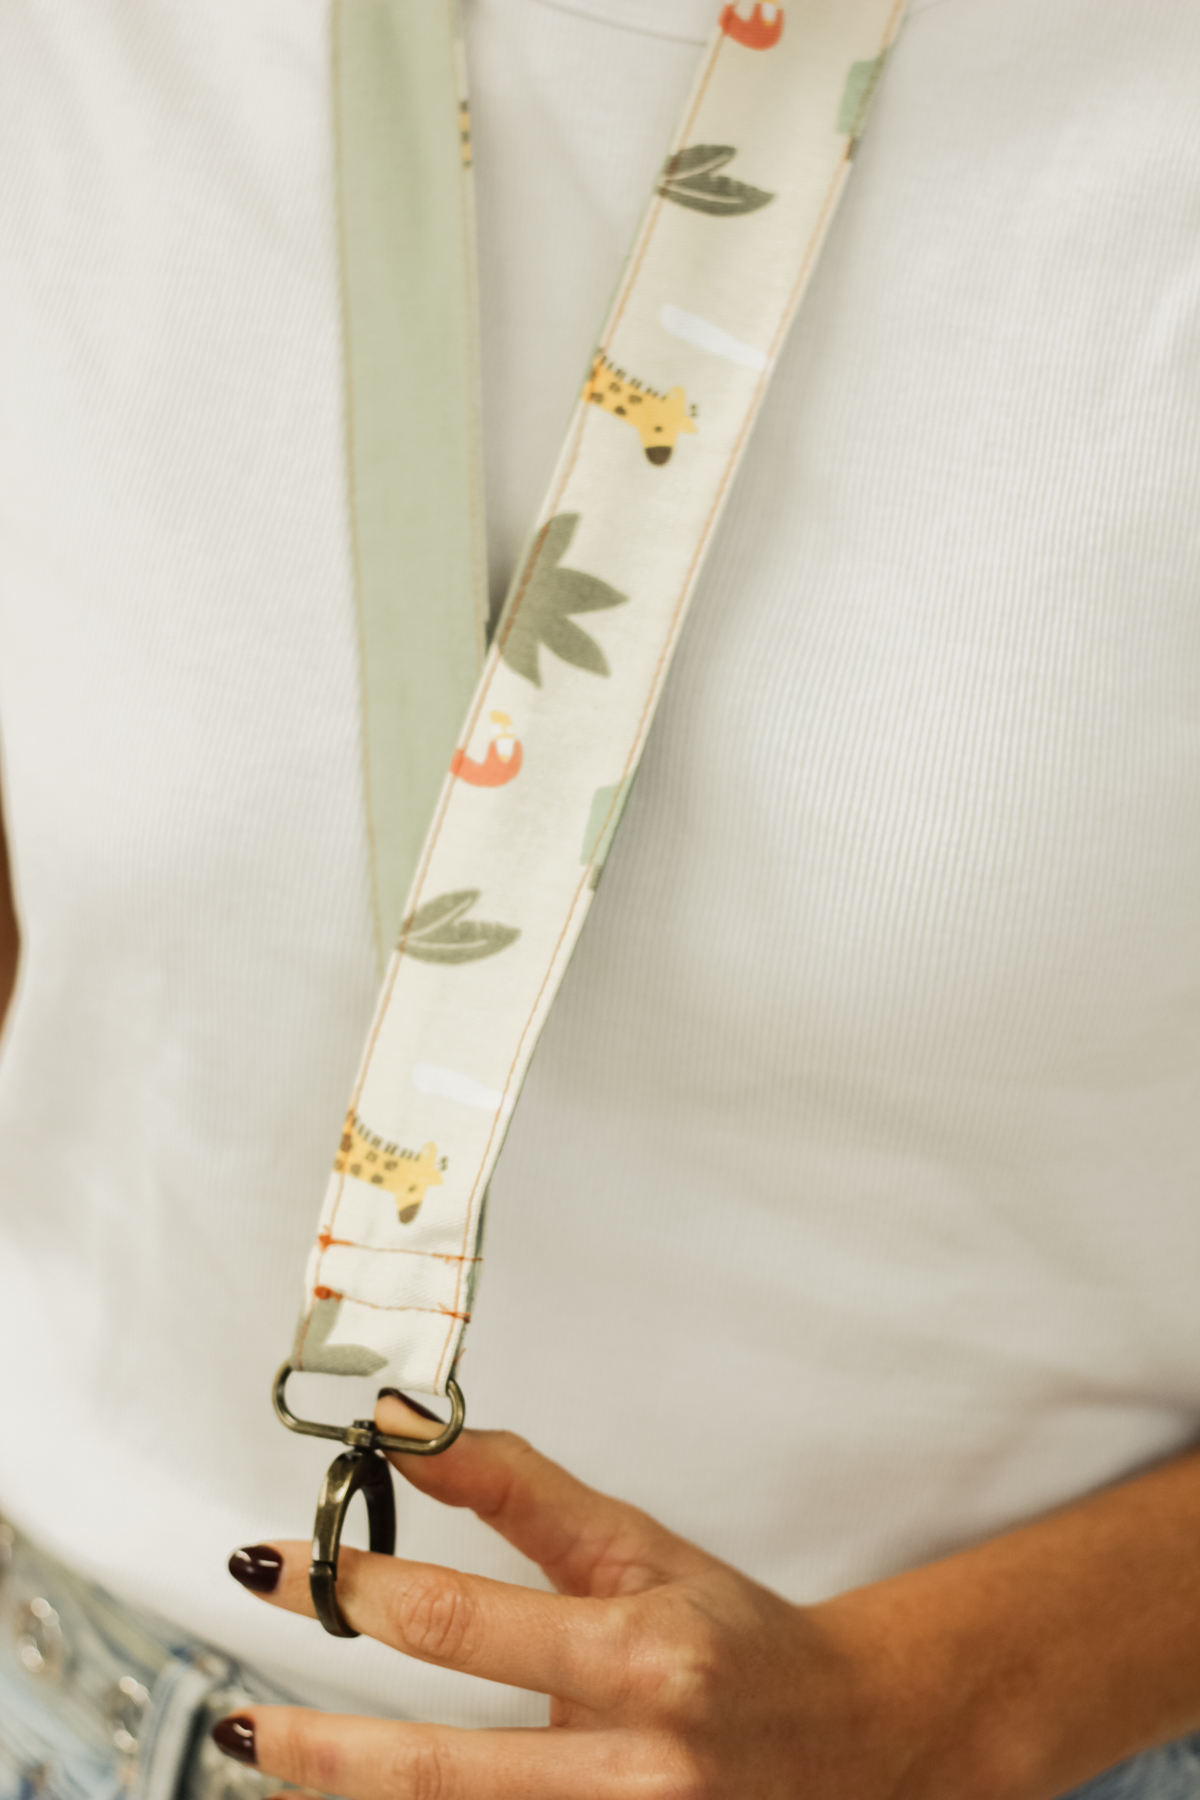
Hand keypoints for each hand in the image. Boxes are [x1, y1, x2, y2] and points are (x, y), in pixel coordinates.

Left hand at [217, 1393, 932, 1799]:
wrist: (846, 1739)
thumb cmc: (730, 1635)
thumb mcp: (633, 1545)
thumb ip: (519, 1489)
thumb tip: (411, 1426)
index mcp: (641, 1659)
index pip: (460, 1624)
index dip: (351, 1594)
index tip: (273, 1567)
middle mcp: (637, 1771)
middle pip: (439, 1775)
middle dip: (323, 1748)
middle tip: (246, 1714)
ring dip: (357, 1798)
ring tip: (284, 1753)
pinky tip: (376, 1796)